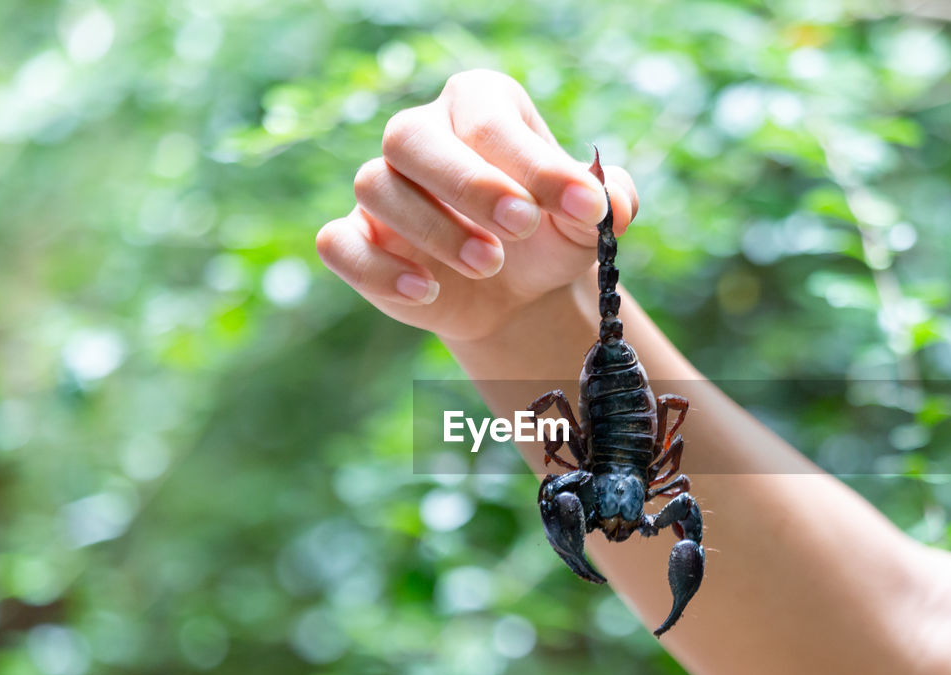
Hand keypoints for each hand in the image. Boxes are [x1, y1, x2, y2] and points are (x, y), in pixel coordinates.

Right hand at [316, 69, 639, 342]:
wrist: (517, 293)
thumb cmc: (550, 235)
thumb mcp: (589, 220)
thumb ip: (609, 201)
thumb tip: (608, 203)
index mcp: (479, 106)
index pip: (490, 121)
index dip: (536, 164)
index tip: (583, 207)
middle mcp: (422, 134)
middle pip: (411, 137)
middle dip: (469, 184)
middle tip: (521, 227)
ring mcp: (383, 187)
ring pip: (376, 187)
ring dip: (434, 229)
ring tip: (489, 264)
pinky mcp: (359, 240)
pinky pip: (340, 244)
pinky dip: (378, 270)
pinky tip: (427, 291)